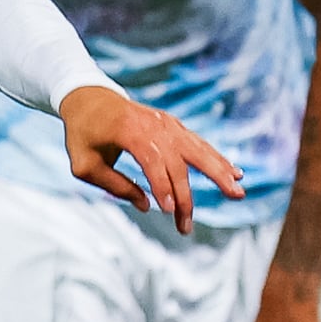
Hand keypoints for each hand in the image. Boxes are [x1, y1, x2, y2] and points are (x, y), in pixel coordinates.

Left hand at [62, 86, 240, 233]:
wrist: (88, 97)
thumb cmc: (83, 134)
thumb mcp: (84, 164)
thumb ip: (113, 185)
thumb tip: (146, 206)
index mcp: (129, 130)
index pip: (152, 160)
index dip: (162, 186)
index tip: (168, 211)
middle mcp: (154, 124)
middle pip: (179, 160)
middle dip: (187, 195)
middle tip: (190, 224)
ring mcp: (167, 123)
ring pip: (197, 149)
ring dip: (218, 171)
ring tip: (237, 191)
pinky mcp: (173, 125)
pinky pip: (198, 144)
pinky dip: (217, 158)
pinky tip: (234, 172)